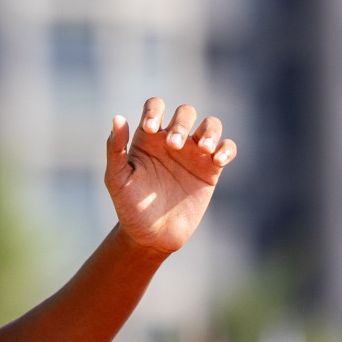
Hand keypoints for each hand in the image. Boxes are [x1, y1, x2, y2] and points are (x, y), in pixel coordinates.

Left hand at [105, 97, 236, 255]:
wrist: (150, 235)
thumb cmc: (129, 206)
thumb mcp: (116, 178)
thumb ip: (115, 149)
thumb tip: (118, 118)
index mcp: (147, 138)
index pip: (155, 107)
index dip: (155, 110)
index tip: (151, 129)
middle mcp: (171, 141)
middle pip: (186, 112)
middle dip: (182, 123)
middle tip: (174, 146)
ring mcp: (193, 154)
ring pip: (211, 125)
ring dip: (210, 131)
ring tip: (203, 149)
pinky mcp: (211, 170)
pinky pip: (227, 148)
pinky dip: (227, 149)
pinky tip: (217, 161)